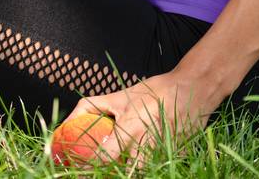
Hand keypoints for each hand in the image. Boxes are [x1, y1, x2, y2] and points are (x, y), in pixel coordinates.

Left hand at [67, 71, 214, 163]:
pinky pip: (156, 169)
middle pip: (125, 173)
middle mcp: (147, 142)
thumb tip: (65, 123)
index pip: (105, 156)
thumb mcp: (120, 95)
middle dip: (109, 174)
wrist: (194, 88)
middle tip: (96, 174)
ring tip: (116, 168)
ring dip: (127, 171)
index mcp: (131, 127)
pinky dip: (146, 169)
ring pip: (140, 172)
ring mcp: (162, 152)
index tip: (76, 171)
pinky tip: (139, 164)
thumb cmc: (155, 91)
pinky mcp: (175, 157)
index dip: (88, 168)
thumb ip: (91, 107)